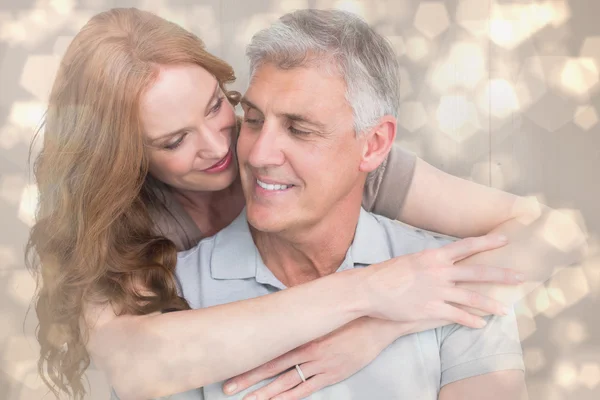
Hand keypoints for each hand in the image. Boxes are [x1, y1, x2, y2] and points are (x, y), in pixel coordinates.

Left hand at [222, 317, 410, 399]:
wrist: (376, 322)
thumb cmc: (347, 314)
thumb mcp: (320, 312)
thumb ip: (299, 317)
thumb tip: (279, 313)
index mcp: (301, 334)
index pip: (268, 349)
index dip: (249, 360)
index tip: (230, 366)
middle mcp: (306, 351)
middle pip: (271, 368)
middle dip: (248, 379)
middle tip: (227, 388)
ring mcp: (319, 365)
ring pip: (285, 383)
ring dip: (265, 394)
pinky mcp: (332, 375)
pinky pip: (306, 389)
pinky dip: (290, 398)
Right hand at [363, 234, 522, 327]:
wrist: (370, 290)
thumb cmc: (386, 274)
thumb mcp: (410, 260)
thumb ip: (429, 263)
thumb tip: (439, 262)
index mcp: (434, 256)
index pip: (467, 246)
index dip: (488, 243)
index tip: (505, 240)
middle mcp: (440, 272)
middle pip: (478, 272)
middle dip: (502, 275)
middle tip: (521, 276)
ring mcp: (437, 292)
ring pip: (472, 298)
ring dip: (492, 305)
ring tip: (506, 310)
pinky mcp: (432, 310)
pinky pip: (457, 316)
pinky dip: (471, 321)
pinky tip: (481, 325)